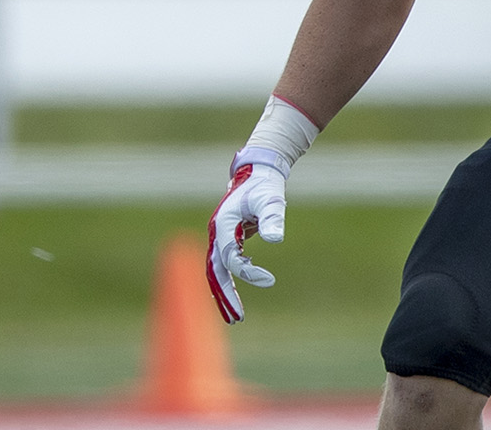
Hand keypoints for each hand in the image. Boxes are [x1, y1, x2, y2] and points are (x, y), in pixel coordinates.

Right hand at [206, 148, 287, 322]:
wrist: (258, 172)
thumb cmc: (265, 185)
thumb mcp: (271, 200)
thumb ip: (272, 218)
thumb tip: (276, 238)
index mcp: (223, 225)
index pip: (231, 257)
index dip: (248, 271)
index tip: (270, 279)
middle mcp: (217, 233)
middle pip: (215, 270)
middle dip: (224, 295)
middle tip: (238, 319)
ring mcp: (220, 236)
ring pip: (216, 271)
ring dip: (224, 293)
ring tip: (236, 316)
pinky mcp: (227, 239)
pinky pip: (224, 265)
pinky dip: (229, 281)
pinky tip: (236, 296)